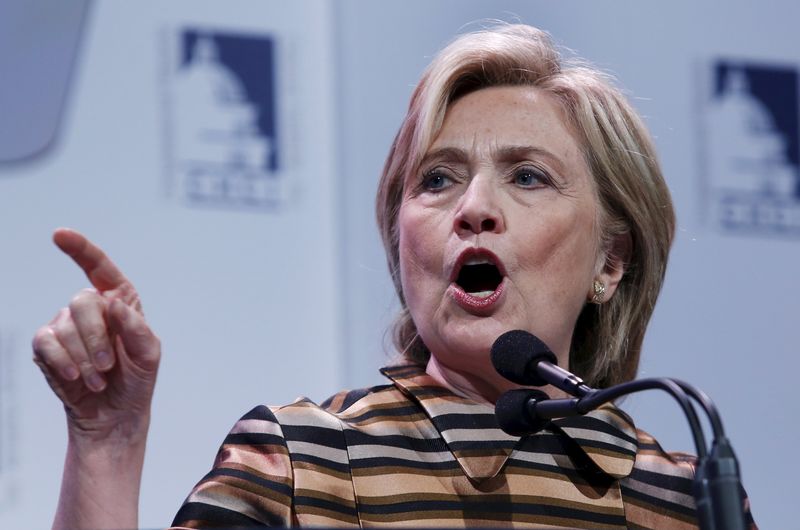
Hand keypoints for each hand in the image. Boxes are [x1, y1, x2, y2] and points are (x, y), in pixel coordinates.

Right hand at [32, 228, 159, 442]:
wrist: (115, 414)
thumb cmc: (136, 379)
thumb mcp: (148, 354)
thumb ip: (136, 327)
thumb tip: (114, 303)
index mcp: (120, 301)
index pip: (100, 268)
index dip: (81, 249)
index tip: (59, 234)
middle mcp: (91, 308)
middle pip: (83, 301)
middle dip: (96, 337)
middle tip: (109, 366)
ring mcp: (65, 325)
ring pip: (66, 326)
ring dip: (85, 359)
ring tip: (99, 378)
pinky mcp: (47, 346)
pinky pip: (46, 343)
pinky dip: (63, 363)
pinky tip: (76, 378)